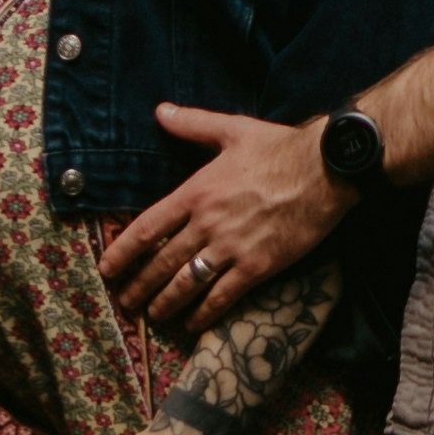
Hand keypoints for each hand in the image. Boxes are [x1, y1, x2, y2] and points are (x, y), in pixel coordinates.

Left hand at [107, 109, 350, 334]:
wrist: (326, 169)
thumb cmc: (280, 148)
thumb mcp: (232, 129)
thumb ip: (192, 124)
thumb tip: (160, 111)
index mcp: (197, 192)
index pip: (147, 228)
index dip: (122, 252)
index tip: (107, 269)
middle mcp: (208, 223)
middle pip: (161, 262)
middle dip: (138, 286)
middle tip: (125, 302)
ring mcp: (232, 248)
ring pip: (186, 284)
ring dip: (165, 304)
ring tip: (153, 316)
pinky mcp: (258, 266)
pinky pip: (222, 297)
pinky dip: (204, 314)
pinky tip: (192, 324)